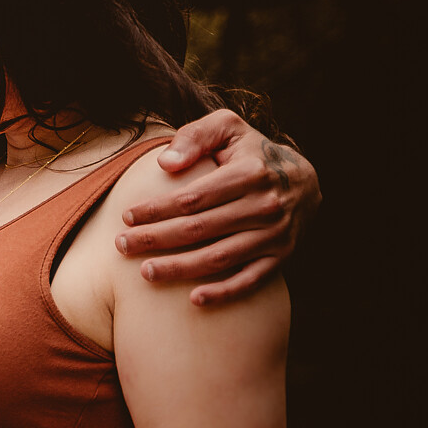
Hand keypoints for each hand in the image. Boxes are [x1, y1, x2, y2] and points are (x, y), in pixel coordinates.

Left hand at [117, 109, 320, 305]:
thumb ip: (196, 137)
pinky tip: (193, 299)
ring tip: (144, 272)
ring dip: (179, 268)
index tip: (127, 217)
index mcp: (250, 173)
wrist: (305, 181)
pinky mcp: (281, 257)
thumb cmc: (252, 152)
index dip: (157, 209)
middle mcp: (265, 205)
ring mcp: (275, 235)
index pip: (193, 198)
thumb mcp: (228, 128)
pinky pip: (251, 280)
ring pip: (219, 257)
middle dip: (156, 239)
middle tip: (122, 245)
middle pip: (199, 229)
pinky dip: (224, 292)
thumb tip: (165, 163)